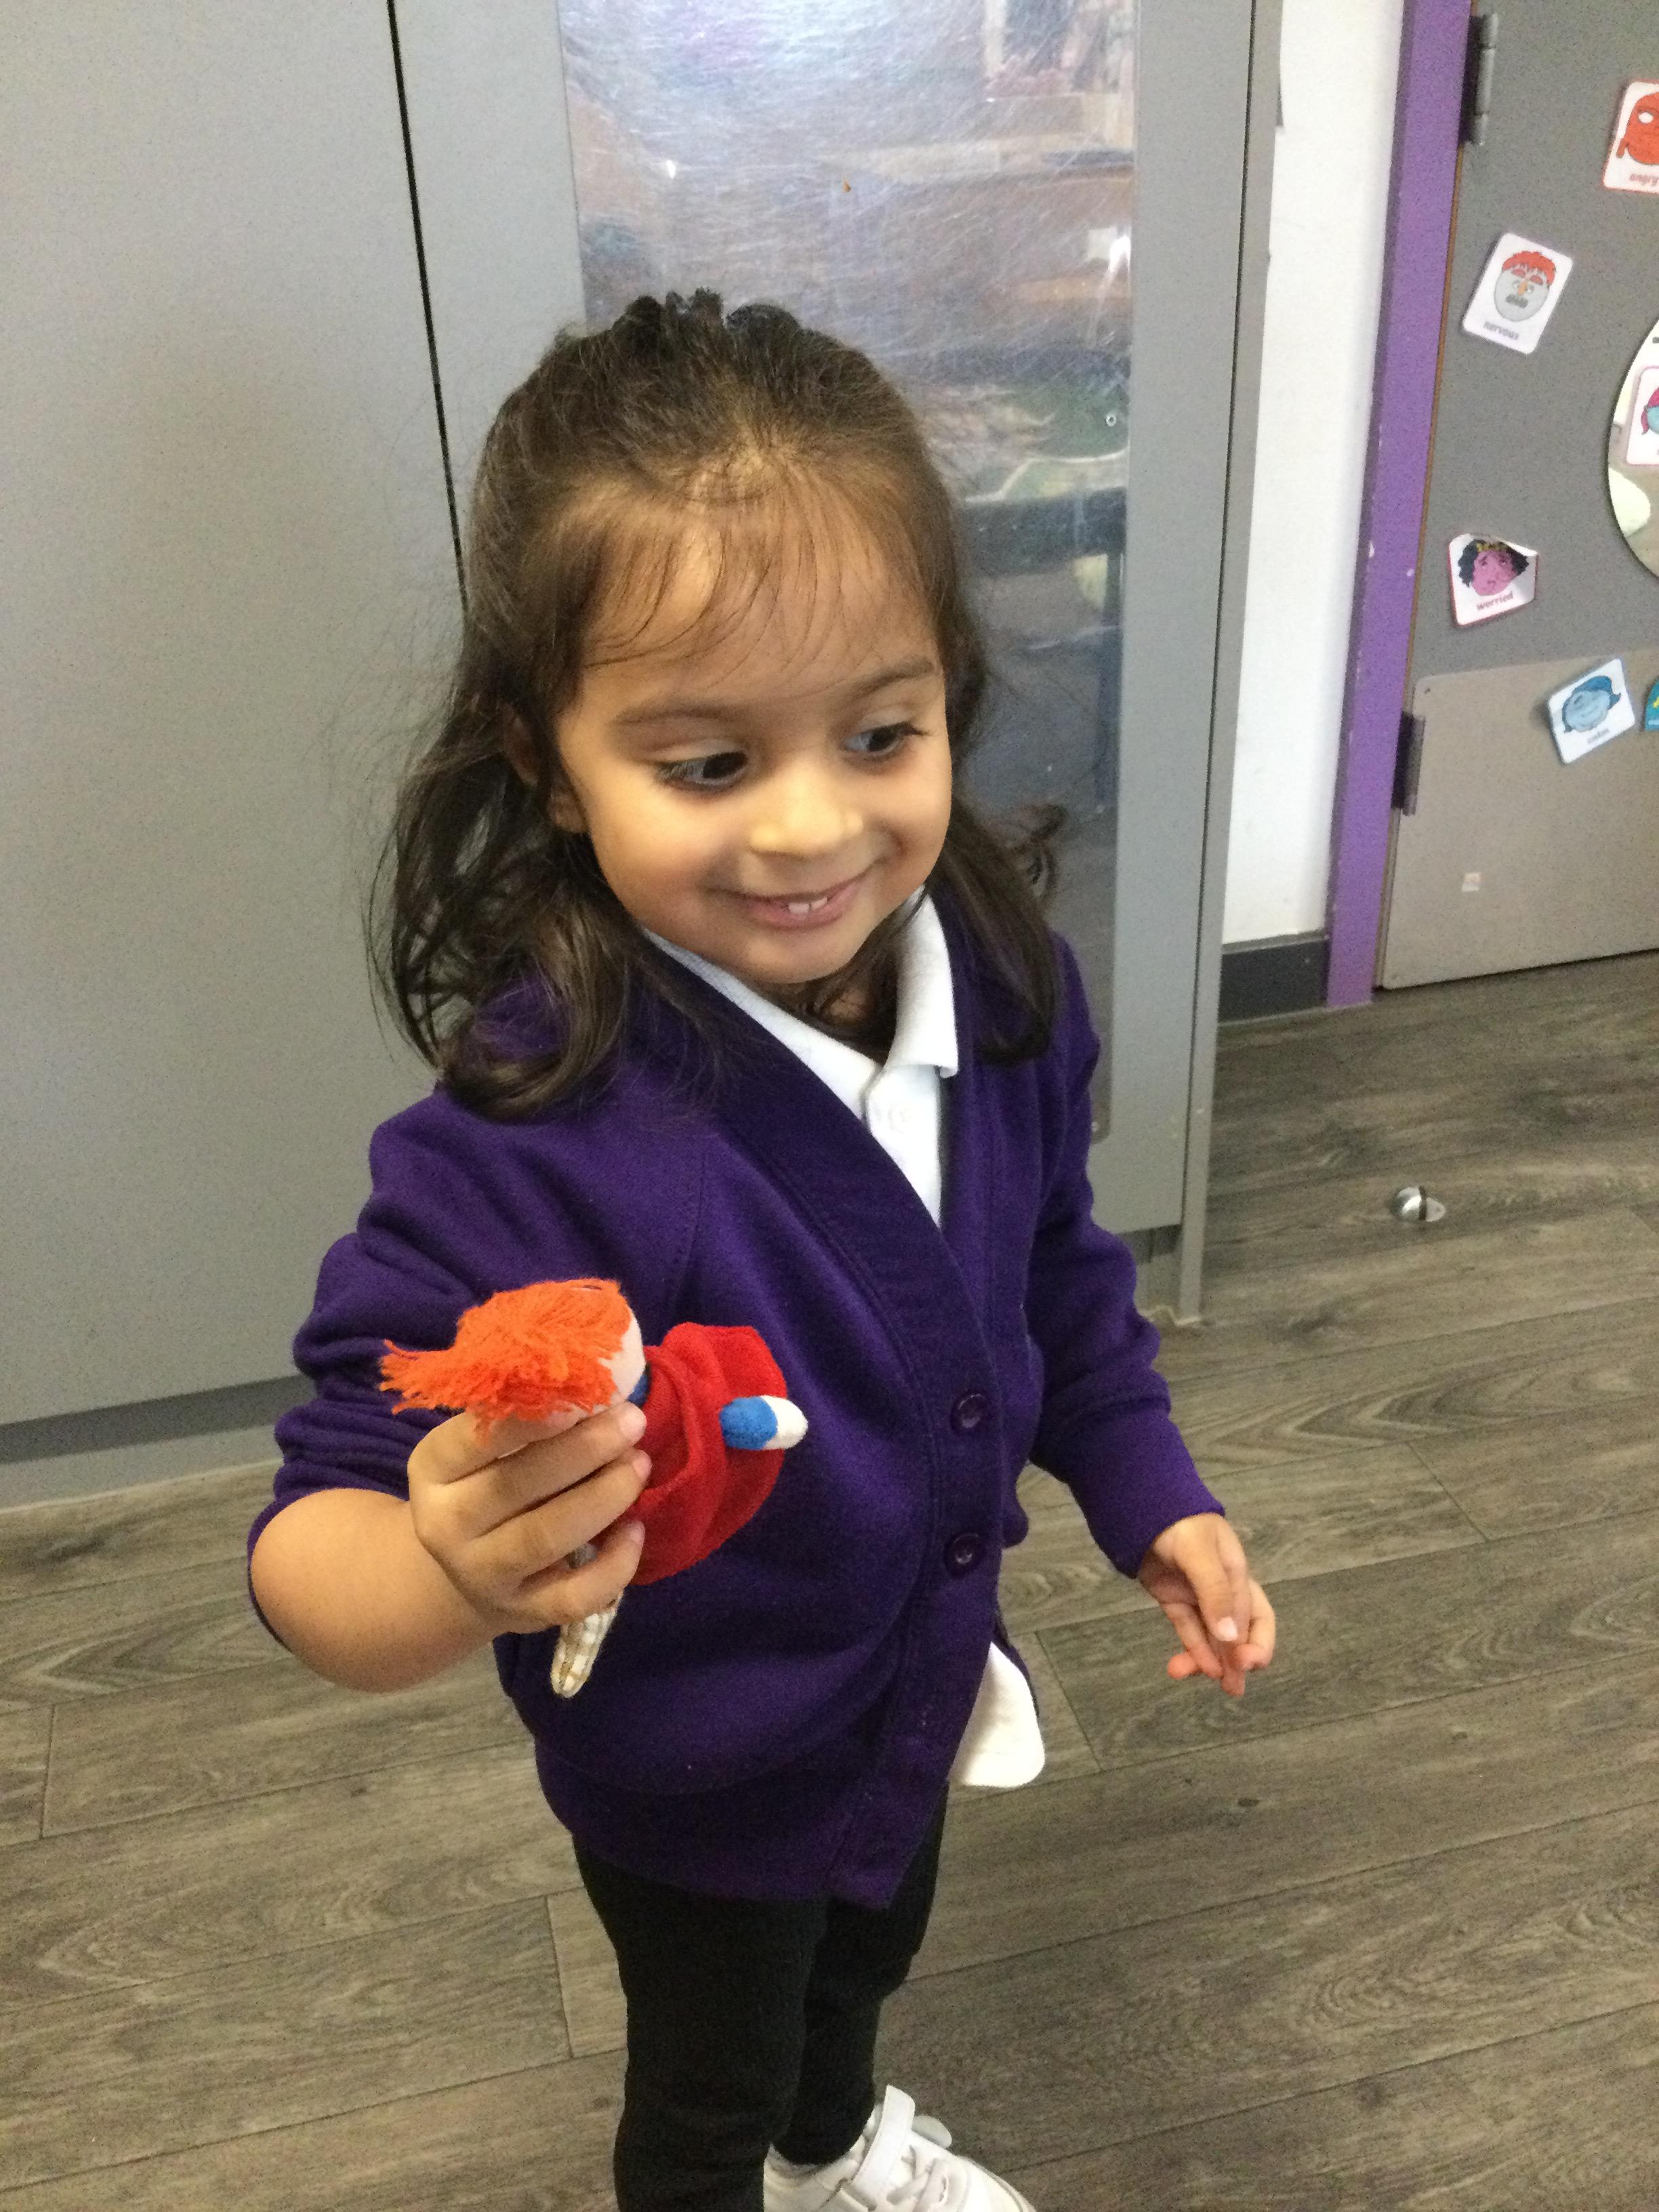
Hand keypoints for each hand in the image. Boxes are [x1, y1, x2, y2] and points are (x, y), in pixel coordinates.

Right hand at [406, 1401, 650, 1635]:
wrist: (469, 1569)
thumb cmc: (490, 1483)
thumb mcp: (486, 1449)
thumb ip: (524, 1417)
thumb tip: (594, 1379)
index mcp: (433, 1471)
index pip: (472, 1440)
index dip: (526, 1419)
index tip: (580, 1395)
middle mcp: (445, 1526)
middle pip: (515, 1485)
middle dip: (583, 1450)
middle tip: (632, 1420)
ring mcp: (481, 1575)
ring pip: (543, 1538)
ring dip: (601, 1498)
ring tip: (639, 1464)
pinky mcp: (521, 1614)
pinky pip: (571, 1597)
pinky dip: (612, 1566)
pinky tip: (636, 1530)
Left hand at [1138, 1513, 1274, 1697]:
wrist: (1143, 1507)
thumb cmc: (1180, 1524)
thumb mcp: (1201, 1554)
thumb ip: (1215, 1594)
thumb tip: (1231, 1637)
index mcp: (1238, 1576)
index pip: (1258, 1618)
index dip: (1258, 1644)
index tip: (1246, 1664)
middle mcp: (1222, 1590)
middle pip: (1238, 1633)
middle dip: (1238, 1661)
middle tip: (1232, 1689)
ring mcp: (1197, 1596)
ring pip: (1211, 1636)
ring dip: (1212, 1660)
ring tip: (1211, 1684)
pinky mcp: (1174, 1599)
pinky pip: (1188, 1629)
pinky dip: (1192, 1648)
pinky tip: (1189, 1667)